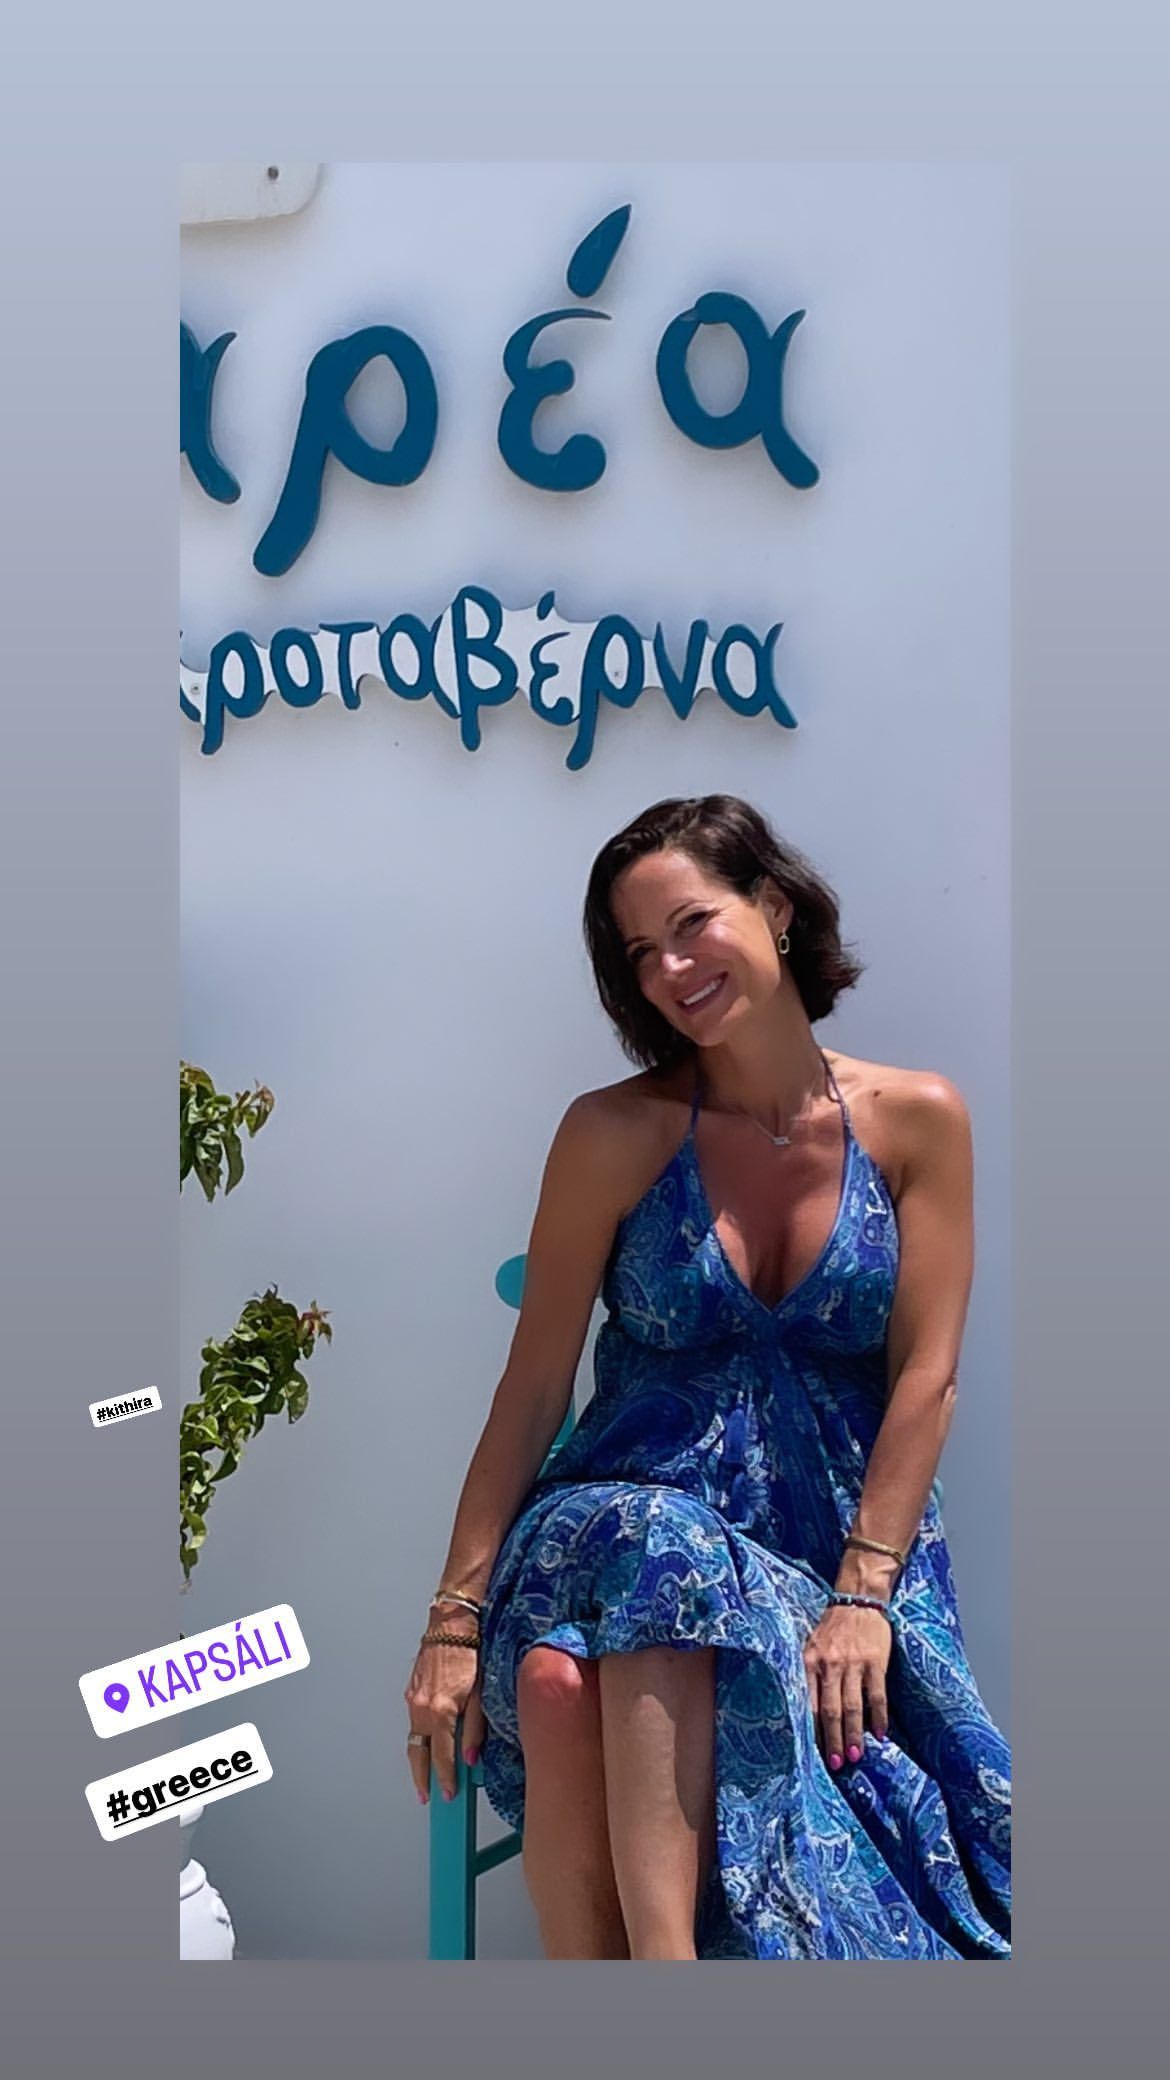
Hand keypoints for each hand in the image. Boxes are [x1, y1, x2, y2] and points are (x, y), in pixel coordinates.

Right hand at [403, 1632, 485, 1805]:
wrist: (451, 1625)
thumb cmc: (471, 1654)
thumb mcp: (480, 1694)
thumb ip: (475, 1729)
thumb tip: (471, 1757)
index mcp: (441, 1711)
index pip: (441, 1757)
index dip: (446, 1778)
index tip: (450, 1794)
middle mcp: (422, 1708)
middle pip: (417, 1754)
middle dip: (421, 1779)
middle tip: (427, 1796)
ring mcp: (413, 1700)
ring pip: (412, 1739)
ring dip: (417, 1760)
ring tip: (425, 1778)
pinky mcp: (410, 1692)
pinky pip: (412, 1722)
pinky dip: (418, 1738)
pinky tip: (426, 1744)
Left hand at [802, 1603, 890, 1772]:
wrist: (858, 1600)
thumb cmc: (832, 1628)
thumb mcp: (811, 1646)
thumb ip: (810, 1675)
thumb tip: (809, 1712)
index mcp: (810, 1662)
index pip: (809, 1703)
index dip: (813, 1730)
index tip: (814, 1753)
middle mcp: (830, 1665)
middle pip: (831, 1710)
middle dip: (833, 1740)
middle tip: (836, 1764)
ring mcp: (854, 1663)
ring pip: (853, 1707)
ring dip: (854, 1734)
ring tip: (854, 1756)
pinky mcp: (875, 1662)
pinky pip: (877, 1695)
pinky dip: (879, 1716)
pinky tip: (880, 1734)